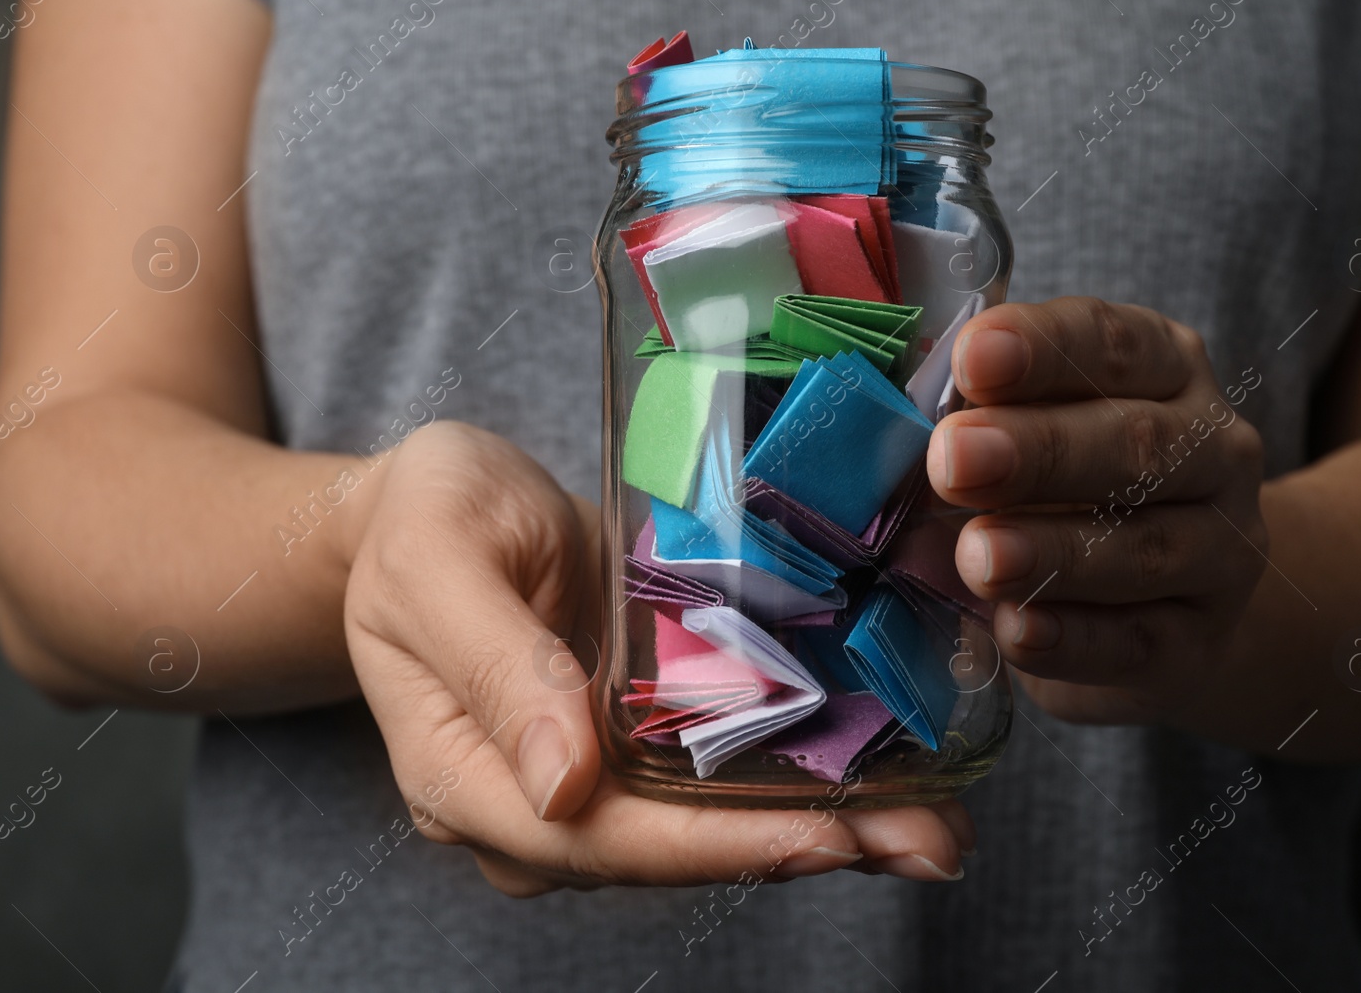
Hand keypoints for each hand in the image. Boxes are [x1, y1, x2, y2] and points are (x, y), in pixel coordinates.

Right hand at [344, 421, 972, 896]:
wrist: (431, 511)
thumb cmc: (422, 523)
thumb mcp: (439, 565)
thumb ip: (497, 668)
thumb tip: (566, 787)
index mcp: (468, 778)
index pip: (599, 840)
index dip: (715, 848)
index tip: (827, 837)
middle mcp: (538, 802)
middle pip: (674, 850)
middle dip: (805, 848)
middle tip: (929, 842)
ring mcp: (593, 777)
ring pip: (710, 824)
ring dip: (827, 826)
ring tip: (938, 822)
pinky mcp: (637, 738)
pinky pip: (719, 774)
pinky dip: (803, 774)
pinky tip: (891, 772)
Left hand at [928, 297, 1268, 725]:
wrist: (1158, 611)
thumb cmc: (1066, 493)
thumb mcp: (1031, 433)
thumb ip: (978, 420)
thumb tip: (891, 428)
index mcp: (1167, 371)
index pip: (1114, 343)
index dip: (1043, 348)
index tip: (971, 357)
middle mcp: (1213, 452)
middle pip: (1136, 444)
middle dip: (1038, 451)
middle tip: (952, 460)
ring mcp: (1220, 552)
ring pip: (1143, 548)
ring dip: (1053, 551)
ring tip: (979, 557)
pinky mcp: (1197, 644)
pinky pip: (1137, 641)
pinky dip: (1072, 639)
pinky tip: (1016, 629)